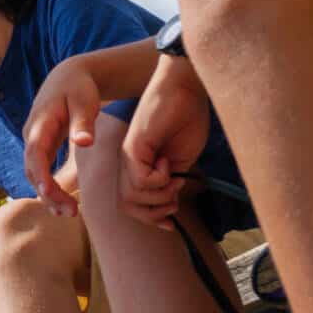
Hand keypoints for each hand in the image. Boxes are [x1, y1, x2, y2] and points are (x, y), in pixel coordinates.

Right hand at [22, 58, 102, 214]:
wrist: (68, 76)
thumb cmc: (79, 87)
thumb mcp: (85, 101)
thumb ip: (84, 122)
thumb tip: (84, 144)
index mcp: (40, 124)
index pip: (34, 154)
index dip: (40, 176)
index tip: (52, 194)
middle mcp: (31, 135)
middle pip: (31, 170)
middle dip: (47, 193)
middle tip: (70, 213)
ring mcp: (34, 142)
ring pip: (34, 174)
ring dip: (48, 195)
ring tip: (70, 213)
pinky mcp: (41, 147)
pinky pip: (40, 172)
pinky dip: (49, 188)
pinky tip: (64, 203)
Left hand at [121, 56, 210, 226]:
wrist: (184, 90)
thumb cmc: (186, 119)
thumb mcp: (180, 160)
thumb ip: (170, 182)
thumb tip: (169, 204)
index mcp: (138, 167)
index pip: (130, 204)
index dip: (150, 218)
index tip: (171, 222)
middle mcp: (128, 163)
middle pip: (126, 205)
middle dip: (154, 212)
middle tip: (175, 196)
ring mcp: (128, 155)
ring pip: (131, 196)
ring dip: (160, 195)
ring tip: (174, 177)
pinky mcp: (133, 147)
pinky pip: (139, 180)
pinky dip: (159, 179)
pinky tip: (168, 163)